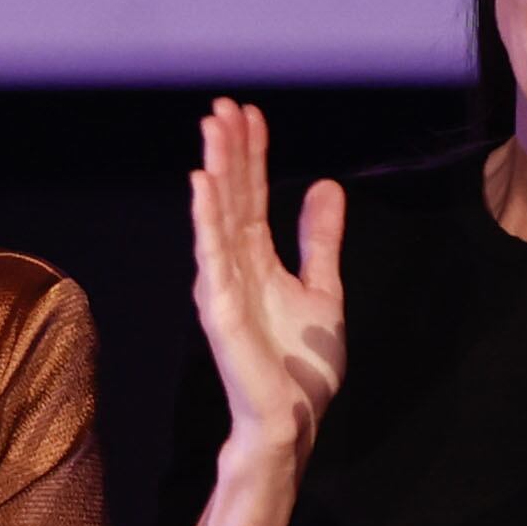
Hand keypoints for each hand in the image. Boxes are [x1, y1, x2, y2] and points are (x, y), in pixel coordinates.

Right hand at [187, 99, 347, 464]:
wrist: (292, 419)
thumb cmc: (299, 366)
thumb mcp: (323, 288)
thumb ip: (320, 240)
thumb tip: (324, 186)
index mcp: (256, 260)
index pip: (250, 195)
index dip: (251, 154)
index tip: (250, 113)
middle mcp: (233, 267)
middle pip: (230, 197)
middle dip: (228, 151)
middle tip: (224, 105)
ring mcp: (223, 287)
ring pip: (217, 218)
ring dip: (215, 171)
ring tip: (212, 129)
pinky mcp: (220, 310)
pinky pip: (212, 256)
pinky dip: (206, 219)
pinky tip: (202, 184)